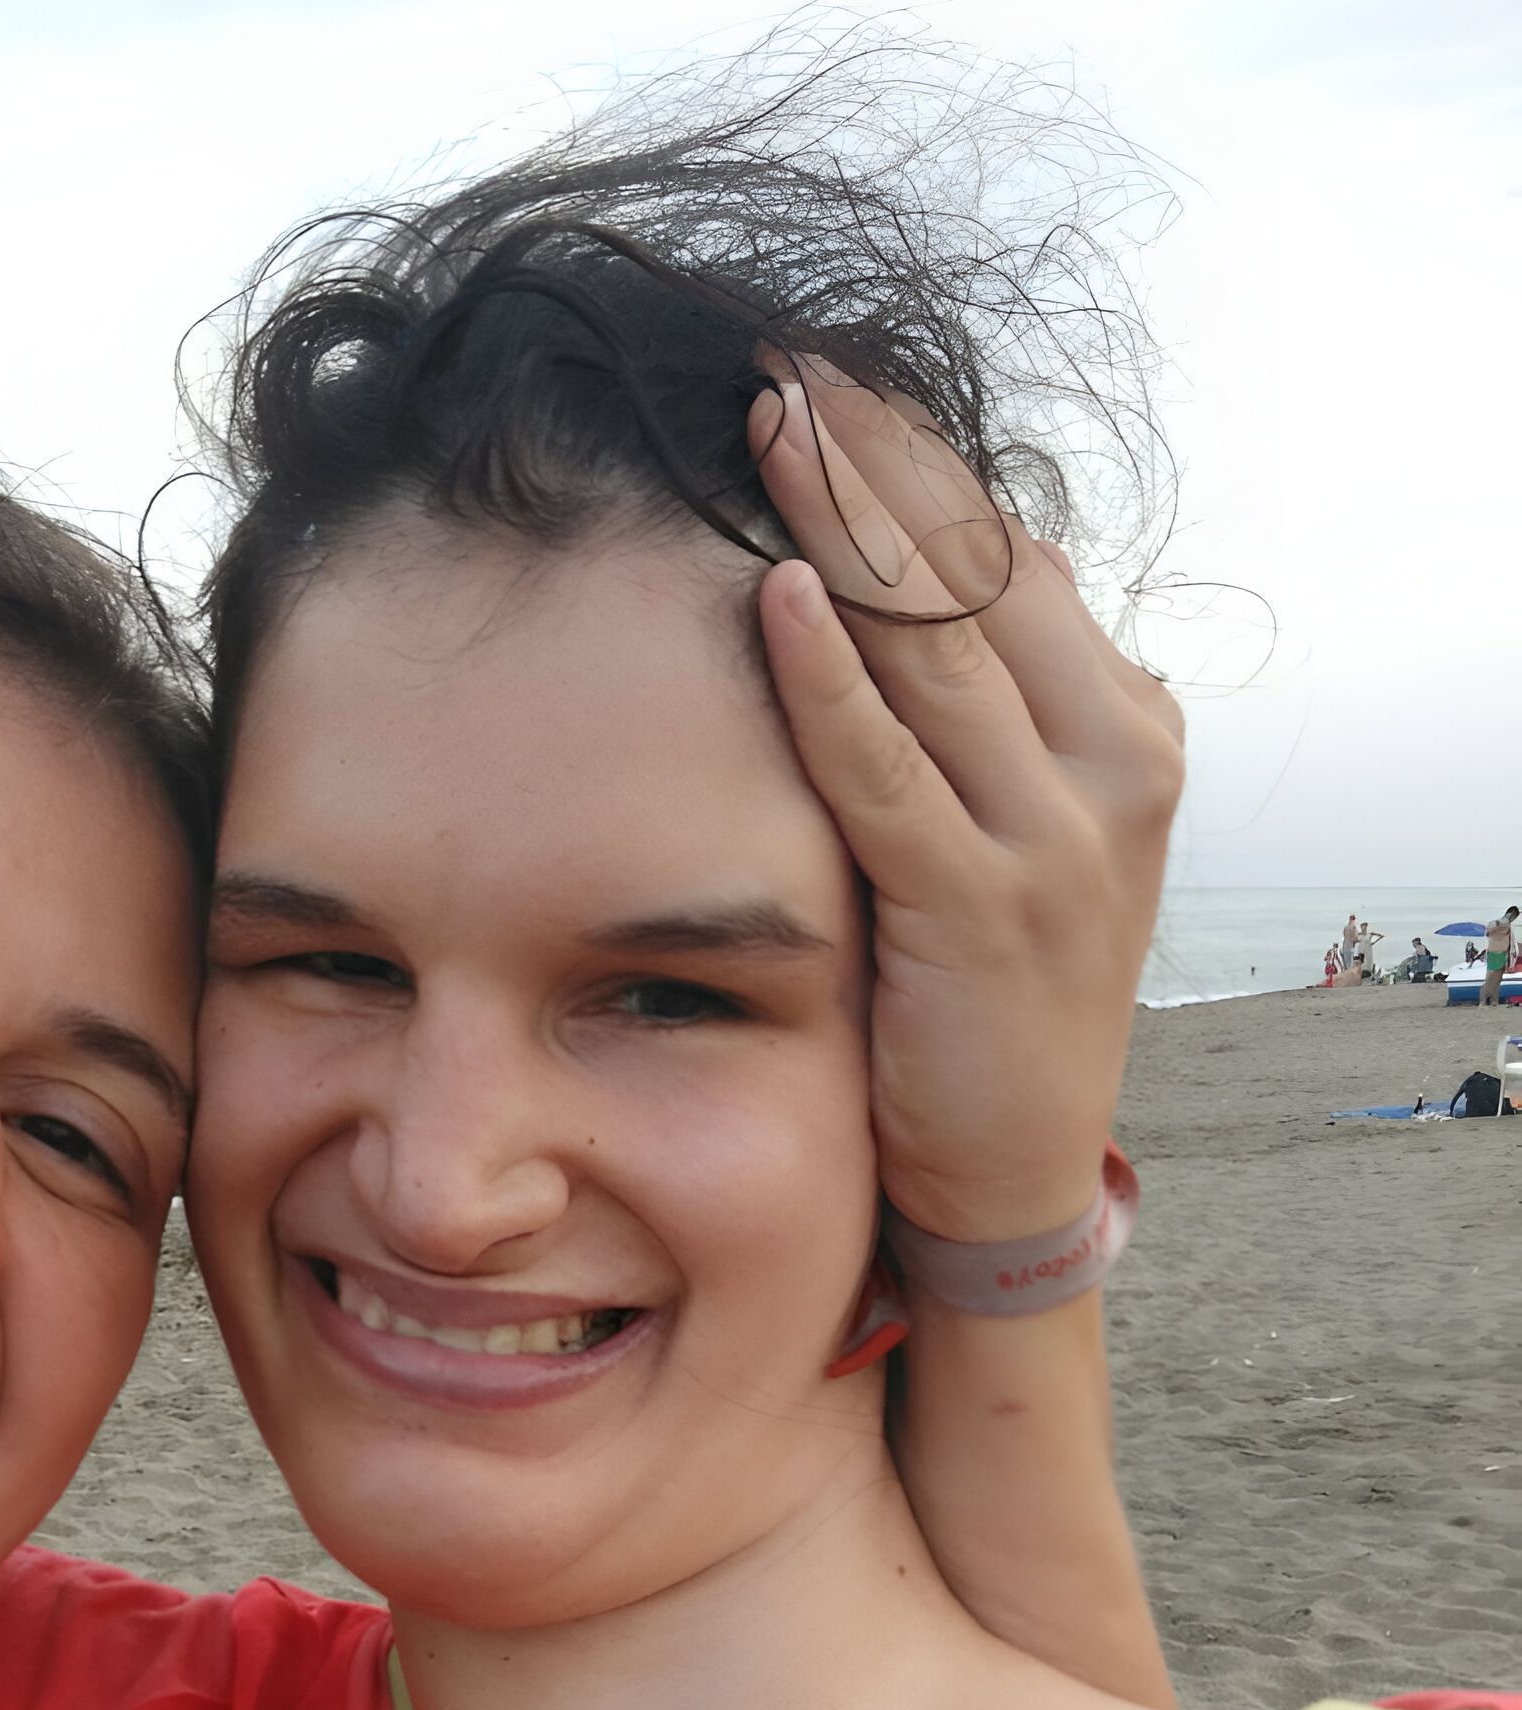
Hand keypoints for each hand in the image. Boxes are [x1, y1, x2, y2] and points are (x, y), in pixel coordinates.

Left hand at [750, 365, 1183, 1243]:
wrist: (1011, 1165)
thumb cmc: (985, 993)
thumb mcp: (1017, 833)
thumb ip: (988, 723)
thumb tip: (921, 590)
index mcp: (1124, 729)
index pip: (1014, 557)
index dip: (917, 463)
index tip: (826, 380)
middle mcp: (1113, 763)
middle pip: (980, 573)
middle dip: (876, 458)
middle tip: (779, 362)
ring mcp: (1057, 838)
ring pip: (938, 648)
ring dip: (846, 525)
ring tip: (767, 426)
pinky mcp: (981, 913)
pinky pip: (892, 772)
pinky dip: (835, 680)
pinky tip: (780, 594)